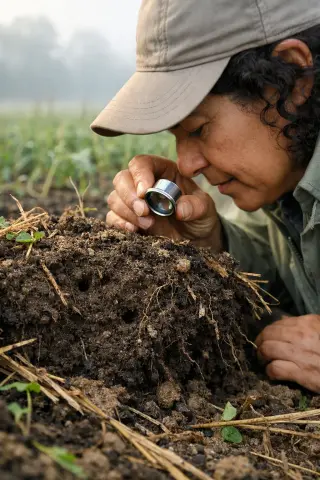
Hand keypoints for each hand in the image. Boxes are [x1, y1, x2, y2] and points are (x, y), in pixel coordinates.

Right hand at [107, 155, 222, 250]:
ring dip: (127, 212)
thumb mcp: (205, 210)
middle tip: (144, 212)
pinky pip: (112, 218)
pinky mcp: (127, 220)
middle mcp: (143, 183)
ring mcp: (133, 202)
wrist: (195, 240)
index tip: (144, 192)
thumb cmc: (200, 217)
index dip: (140, 175)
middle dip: (129, 196)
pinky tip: (133, 231)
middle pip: (122, 179)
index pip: (142, 163)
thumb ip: (196, 206)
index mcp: (162, 171)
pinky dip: (119, 224)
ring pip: (114, 198)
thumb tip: (179, 209)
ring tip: (148, 225)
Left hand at [256, 314, 319, 392]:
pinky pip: (275, 369)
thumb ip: (303, 324)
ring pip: (267, 350)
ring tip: (264, 361)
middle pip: (267, 335)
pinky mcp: (301, 373)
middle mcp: (301, 336)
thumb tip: (282, 320)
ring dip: (262, 357)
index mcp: (307, 323)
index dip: (268, 332)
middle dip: (260, 343)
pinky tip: (272, 373)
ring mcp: (300, 354)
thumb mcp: (319, 329)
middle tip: (261, 351)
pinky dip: (270, 371)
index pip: (276, 324)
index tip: (266, 339)